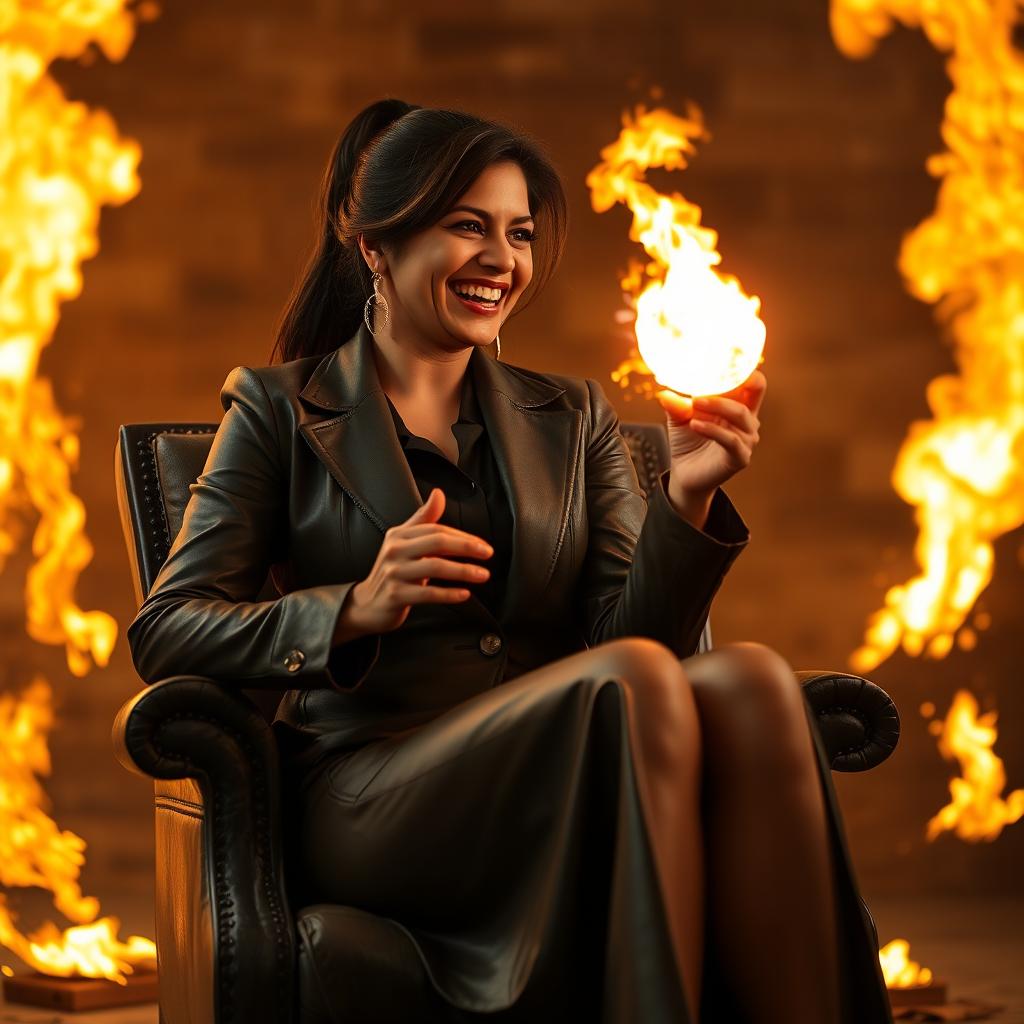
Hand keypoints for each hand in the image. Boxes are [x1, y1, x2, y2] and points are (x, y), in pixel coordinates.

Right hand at [340, 488, 492, 637]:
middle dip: (466, 547)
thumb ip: (424, 519)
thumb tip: (439, 493)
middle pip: (437, 542)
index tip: (483, 545)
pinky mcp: (395, 595)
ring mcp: (394, 573)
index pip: (436, 529)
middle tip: (487, 554)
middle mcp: (395, 550)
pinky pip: (427, 593)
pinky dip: (449, 594)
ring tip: (482, 575)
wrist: (368, 604)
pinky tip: (464, 594)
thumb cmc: (393, 571)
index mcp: (399, 534)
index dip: (462, 536)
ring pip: (435, 567)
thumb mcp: (405, 542)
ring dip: (463, 570)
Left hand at [655, 368, 766, 498]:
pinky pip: (730, 439)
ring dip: (716, 405)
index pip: (752, 381)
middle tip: (711, 375)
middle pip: (755, 390)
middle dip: (737, 379)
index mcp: (739, 405)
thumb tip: (663, 392)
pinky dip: (712, 429)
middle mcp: (749, 420)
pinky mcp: (740, 457)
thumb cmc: (688, 440)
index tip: (721, 358)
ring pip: (740, 414)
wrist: (684, 474)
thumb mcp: (680, 417)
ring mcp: (747, 439)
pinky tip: (695, 424)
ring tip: (694, 403)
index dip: (742, 368)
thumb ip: (677, 404)